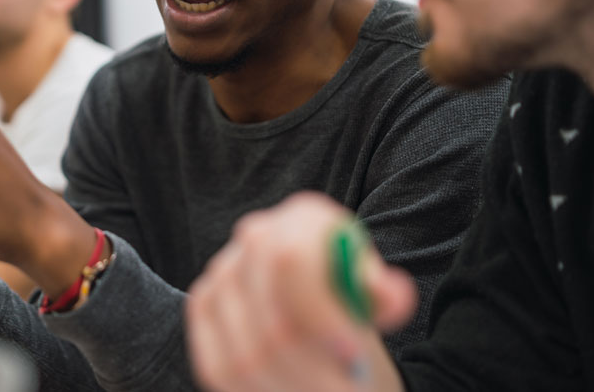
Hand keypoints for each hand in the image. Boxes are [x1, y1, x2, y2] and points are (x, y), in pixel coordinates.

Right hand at [186, 193, 416, 391]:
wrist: (317, 294)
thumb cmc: (350, 292)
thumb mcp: (374, 291)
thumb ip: (383, 294)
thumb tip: (391, 296)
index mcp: (303, 218)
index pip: (291, 260)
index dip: (320, 313)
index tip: (351, 352)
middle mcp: (253, 236)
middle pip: (274, 321)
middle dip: (316, 372)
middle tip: (348, 391)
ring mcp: (222, 272)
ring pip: (248, 355)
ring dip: (294, 389)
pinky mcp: (202, 306)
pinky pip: (220, 367)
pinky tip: (291, 390)